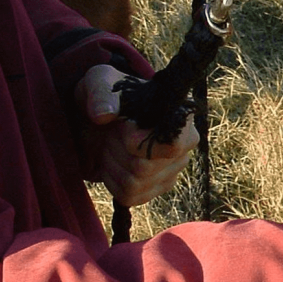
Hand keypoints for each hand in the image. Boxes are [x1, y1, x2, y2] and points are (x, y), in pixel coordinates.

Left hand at [75, 64, 199, 206]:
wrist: (98, 120)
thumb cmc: (105, 97)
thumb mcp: (99, 85)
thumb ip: (101, 94)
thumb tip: (102, 114)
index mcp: (180, 116)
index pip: (174, 143)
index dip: (143, 143)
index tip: (124, 129)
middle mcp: (184, 145)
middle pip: (145, 167)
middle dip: (117, 150)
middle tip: (112, 131)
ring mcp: (172, 170)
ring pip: (134, 183)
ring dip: (112, 164)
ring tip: (112, 144)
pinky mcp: (157, 188)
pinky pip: (129, 196)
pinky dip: (112, 180)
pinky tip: (113, 162)